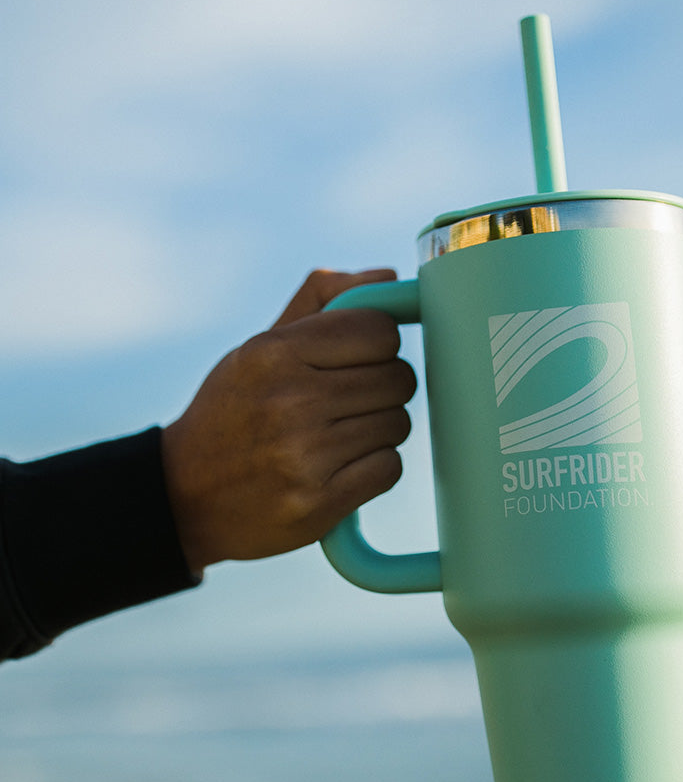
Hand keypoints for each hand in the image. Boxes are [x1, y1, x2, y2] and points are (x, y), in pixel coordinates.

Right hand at [161, 269, 416, 575]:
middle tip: (351, 401)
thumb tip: (389, 278)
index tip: (360, 358)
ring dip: (381, 429)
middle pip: (398, 379)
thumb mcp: (261, 346)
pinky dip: (376, 467)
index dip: (380, 343)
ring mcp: (304, 456)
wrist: (185, 498)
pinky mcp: (319, 503)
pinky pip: (391, 467)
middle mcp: (290, 401)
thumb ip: (324, 299)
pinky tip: (342, 466)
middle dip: (384, 388)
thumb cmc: (236, 410)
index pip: (380, 330)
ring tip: (340, 435)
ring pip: (399, 423)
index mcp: (273, 352)